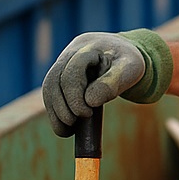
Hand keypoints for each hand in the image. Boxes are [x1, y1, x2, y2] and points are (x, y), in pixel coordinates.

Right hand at [41, 29, 171, 136]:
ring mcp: (62, 62)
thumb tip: (90, 101)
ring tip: (66, 131)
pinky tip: (64, 128)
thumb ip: (112, 84)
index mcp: (88, 47)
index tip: (86, 114)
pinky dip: (54, 111)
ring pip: (48, 88)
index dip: (74, 96)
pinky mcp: (60, 75)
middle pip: (54, 80)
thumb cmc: (127, 62)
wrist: (122, 54)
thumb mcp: (129, 70)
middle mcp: (71, 52)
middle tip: (74, 124)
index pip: (71, 73)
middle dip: (61, 107)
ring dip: (54, 112)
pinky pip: (50, 94)